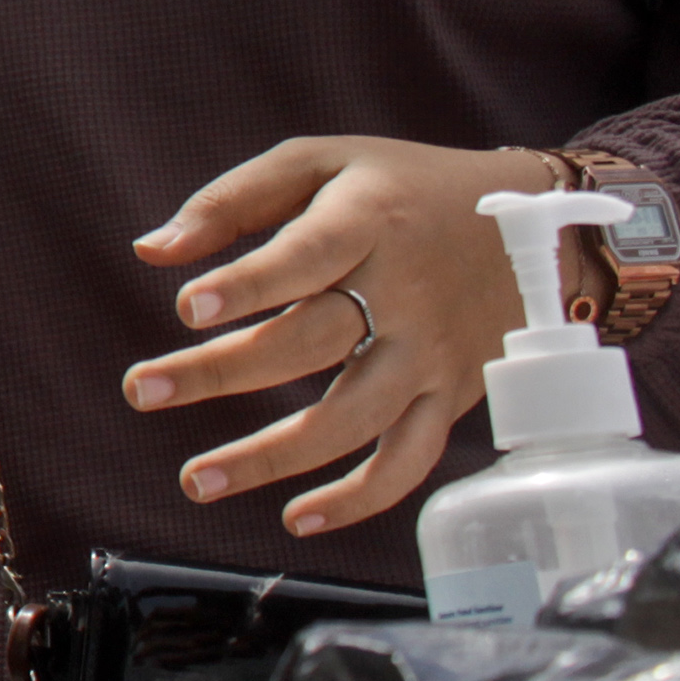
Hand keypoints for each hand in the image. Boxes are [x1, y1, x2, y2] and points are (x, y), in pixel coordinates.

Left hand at [129, 138, 577, 537]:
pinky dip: (359, 498)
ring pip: (352, 417)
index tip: (187, 307)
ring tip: (196, 480)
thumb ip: (231, 201)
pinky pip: (409, 459)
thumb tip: (150, 251)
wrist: (539, 225)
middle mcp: (405, 294)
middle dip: (220, 372)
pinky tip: (297, 518)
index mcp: (369, 223)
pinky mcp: (451, 398)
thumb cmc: (401, 189)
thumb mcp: (321, 163)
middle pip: (311, 342)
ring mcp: (432, 354)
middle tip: (140, 390)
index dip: (250, 283)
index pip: (308, 255)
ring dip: (271, 455)